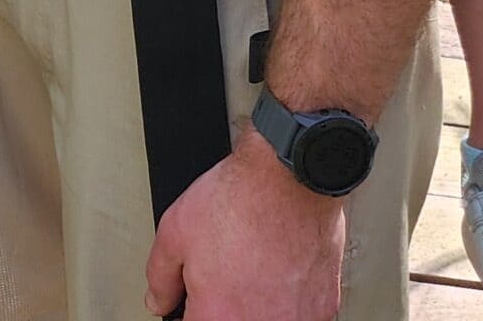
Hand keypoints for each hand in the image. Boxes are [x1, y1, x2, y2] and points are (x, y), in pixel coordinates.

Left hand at [145, 137, 344, 320]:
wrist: (290, 175)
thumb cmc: (240, 199)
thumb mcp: (175, 231)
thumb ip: (161, 277)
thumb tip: (160, 299)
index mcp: (218, 317)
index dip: (192, 309)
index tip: (196, 298)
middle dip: (225, 306)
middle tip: (227, 275)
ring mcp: (296, 320)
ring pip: (267, 320)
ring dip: (259, 304)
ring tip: (254, 269)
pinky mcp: (323, 308)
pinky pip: (298, 314)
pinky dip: (287, 298)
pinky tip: (280, 270)